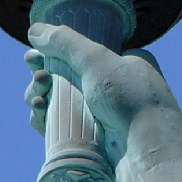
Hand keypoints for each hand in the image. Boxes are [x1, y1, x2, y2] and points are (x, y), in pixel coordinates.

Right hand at [23, 23, 175, 159]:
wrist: (147, 151)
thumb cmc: (130, 100)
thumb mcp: (97, 60)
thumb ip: (65, 42)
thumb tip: (34, 30)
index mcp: (125, 61)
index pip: (83, 52)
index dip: (55, 53)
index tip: (33, 57)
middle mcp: (116, 86)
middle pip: (66, 76)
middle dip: (44, 76)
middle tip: (38, 77)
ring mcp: (104, 113)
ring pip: (61, 101)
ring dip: (41, 96)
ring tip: (38, 99)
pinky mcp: (93, 138)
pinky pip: (63, 124)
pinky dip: (46, 118)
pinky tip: (39, 115)